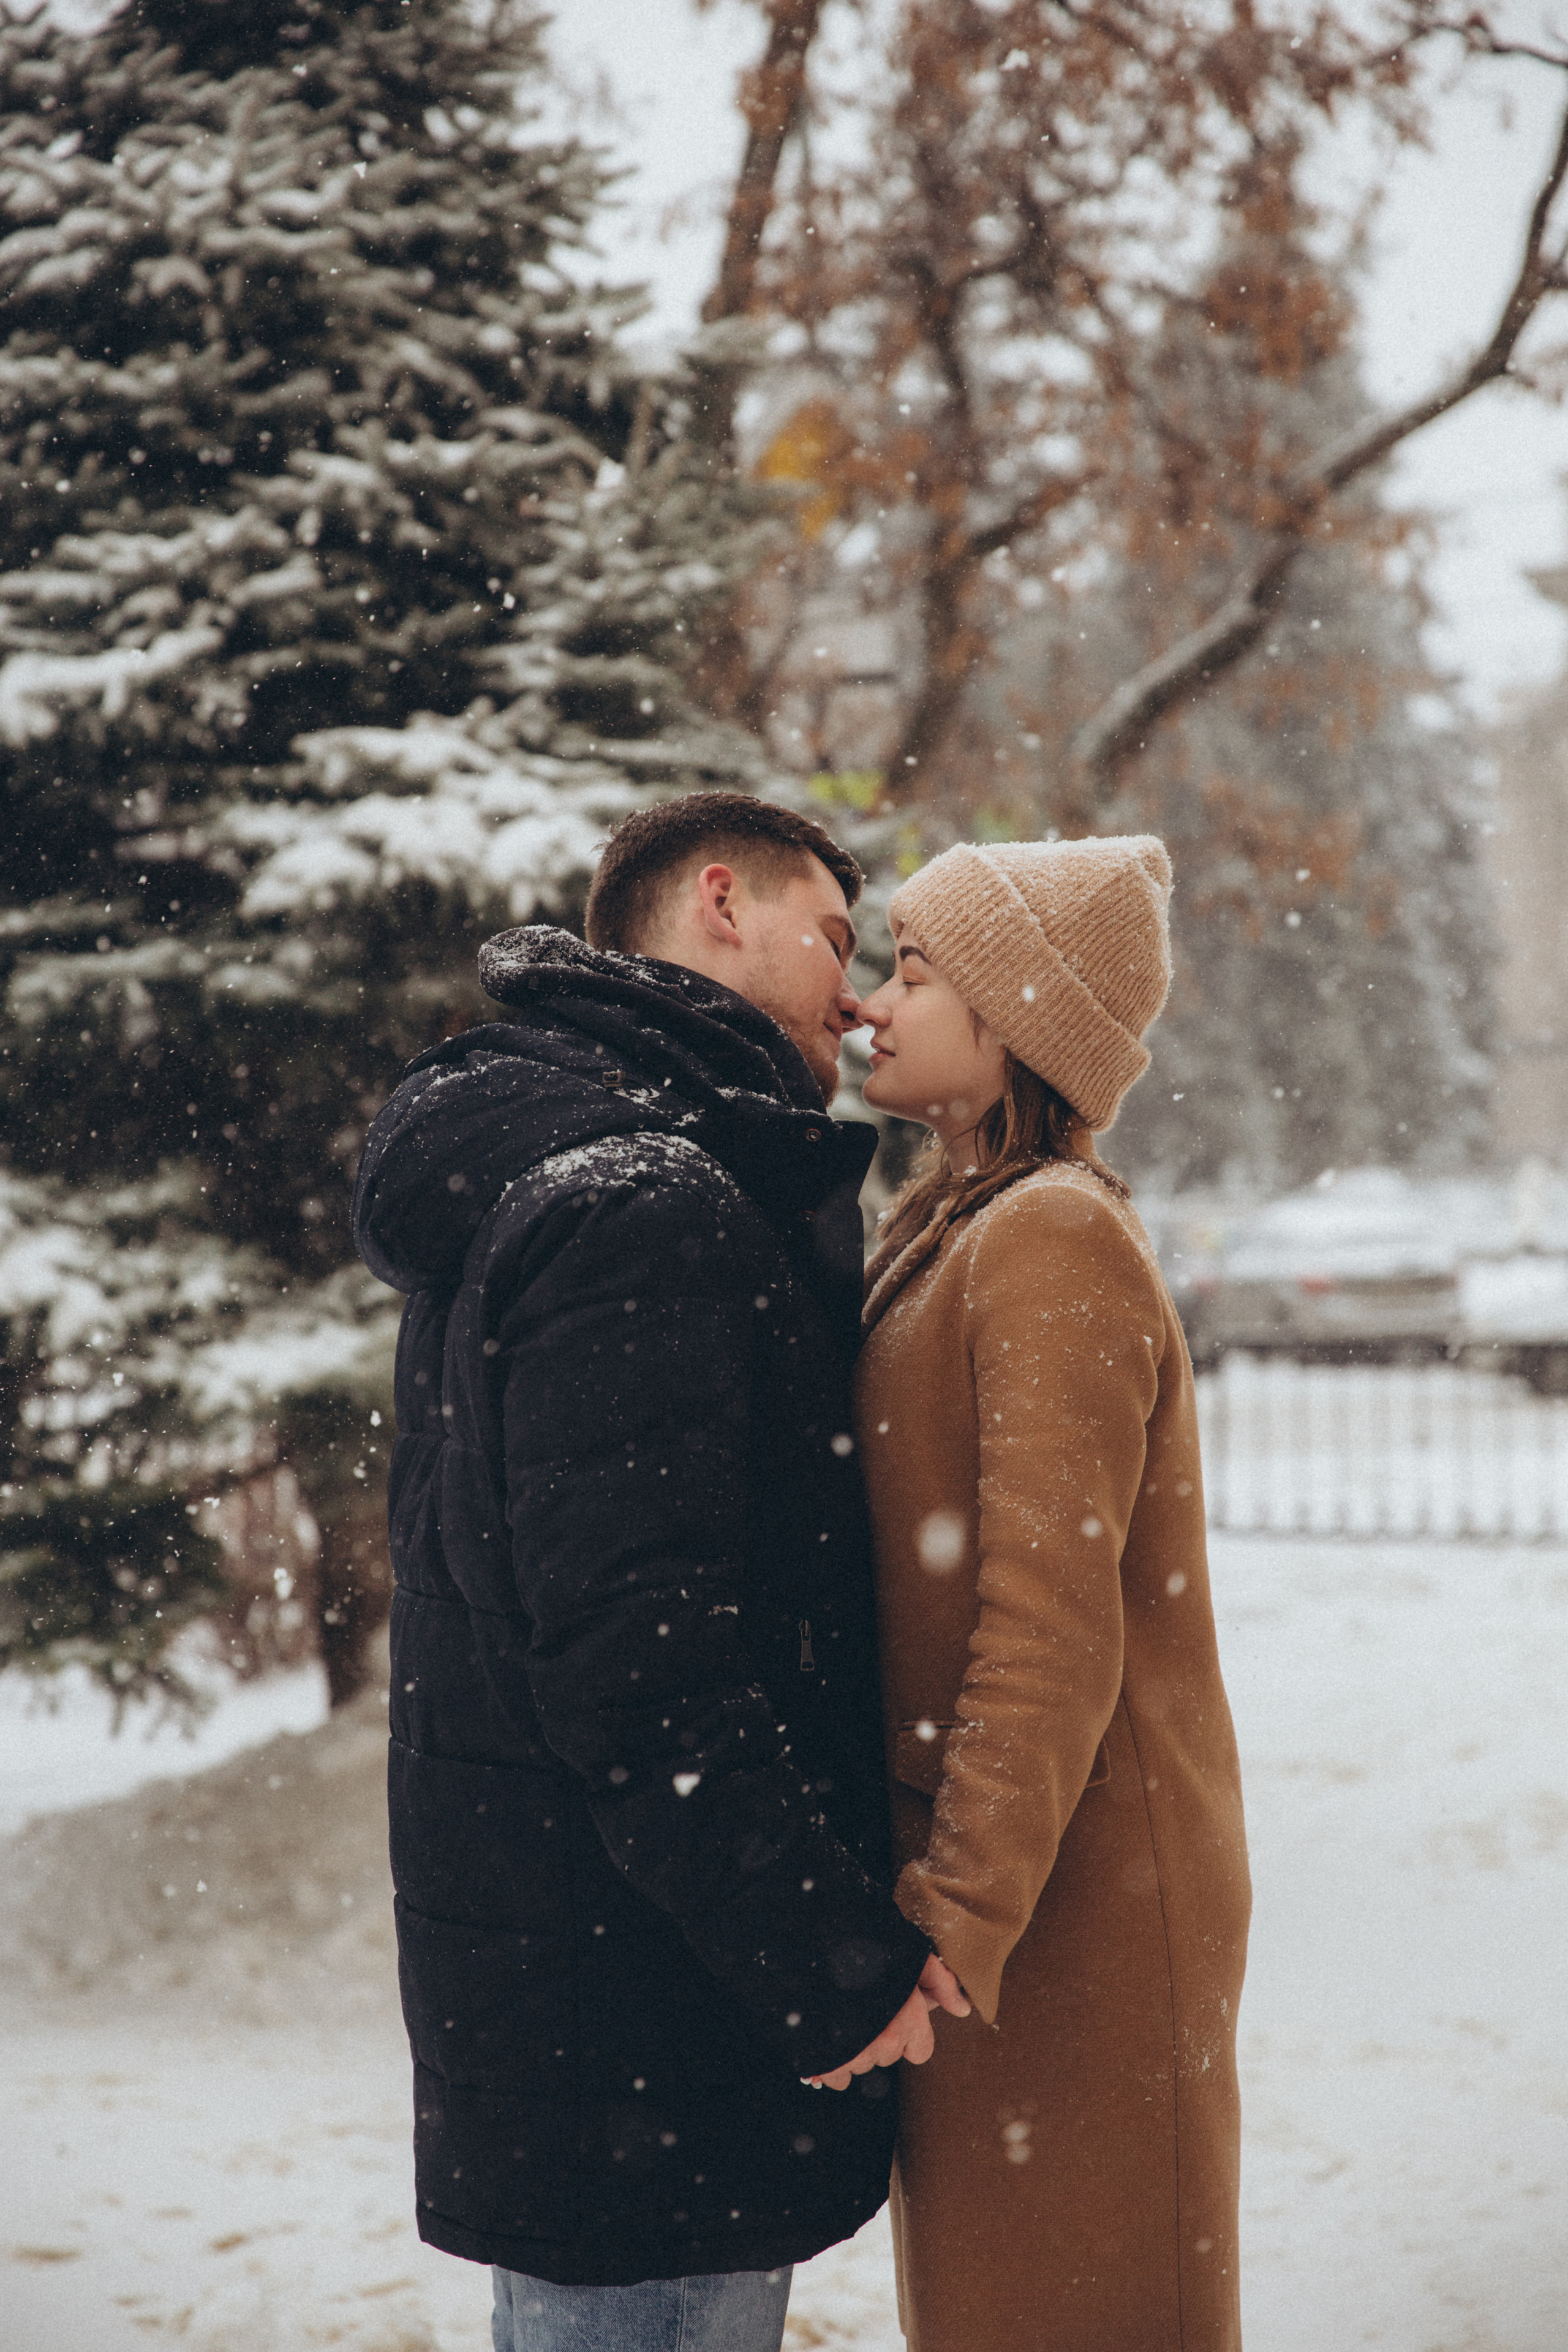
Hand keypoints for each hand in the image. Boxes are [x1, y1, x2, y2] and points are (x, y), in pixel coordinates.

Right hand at [805, 1955, 970, 2091]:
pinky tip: (828, 2035)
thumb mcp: (912, 1956)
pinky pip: (837, 2078)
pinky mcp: (827, 2062)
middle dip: (879, 2037)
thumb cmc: (869, 1948)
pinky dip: (832, 2063)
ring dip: (855, 2049)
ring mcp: (855, 2054)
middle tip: (865, 2007)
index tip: (894, 2015)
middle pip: (888, 2056)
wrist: (816, 1948)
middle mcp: (884, 2042)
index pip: (920, 2052)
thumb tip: (963, 2008)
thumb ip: (940, 1982)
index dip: (909, 2034)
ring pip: (863, 2065)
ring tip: (844, 2016)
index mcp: (908, 2021)